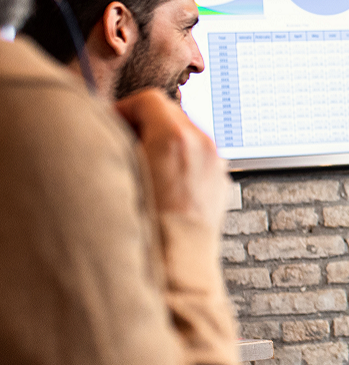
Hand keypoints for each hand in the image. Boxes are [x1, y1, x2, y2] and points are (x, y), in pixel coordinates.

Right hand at [114, 89, 226, 226]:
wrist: (177, 264)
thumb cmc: (145, 226)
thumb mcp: (120, 173)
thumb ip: (118, 141)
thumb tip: (112, 128)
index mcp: (176, 138)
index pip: (149, 99)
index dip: (125, 109)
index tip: (113, 123)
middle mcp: (203, 146)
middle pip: (171, 114)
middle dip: (145, 124)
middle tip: (123, 144)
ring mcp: (215, 164)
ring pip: (186, 135)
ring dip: (163, 142)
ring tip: (142, 169)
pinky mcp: (220, 182)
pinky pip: (198, 157)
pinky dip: (181, 160)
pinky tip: (162, 186)